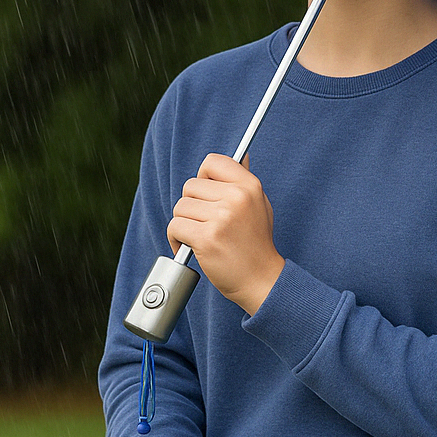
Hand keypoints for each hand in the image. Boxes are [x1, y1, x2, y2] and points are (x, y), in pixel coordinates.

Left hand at [167, 153, 284, 315]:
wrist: (261, 279)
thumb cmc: (257, 242)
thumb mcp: (260, 204)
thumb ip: (245, 181)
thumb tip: (242, 156)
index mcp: (249, 185)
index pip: (212, 162)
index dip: (204, 176)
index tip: (206, 192)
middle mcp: (236, 197)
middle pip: (191, 186)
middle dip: (192, 205)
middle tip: (204, 221)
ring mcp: (221, 217)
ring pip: (180, 207)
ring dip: (183, 223)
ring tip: (199, 235)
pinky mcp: (206, 238)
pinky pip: (175, 226)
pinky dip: (176, 238)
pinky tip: (190, 246)